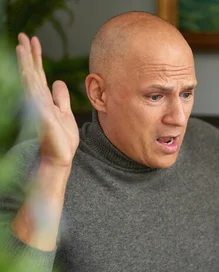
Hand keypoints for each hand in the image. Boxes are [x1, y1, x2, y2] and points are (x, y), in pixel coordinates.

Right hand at [16, 33, 78, 167]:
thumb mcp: (65, 113)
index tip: (33, 40)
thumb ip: (61, 98)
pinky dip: (30, 82)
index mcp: (45, 99)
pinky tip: (27, 70)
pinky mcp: (40, 114)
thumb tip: (58, 81)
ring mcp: (37, 106)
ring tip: (21, 46)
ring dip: (26, 63)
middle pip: (32, 72)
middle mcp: (38, 100)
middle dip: (28, 54)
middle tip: (23, 35)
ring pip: (30, 80)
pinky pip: (35, 96)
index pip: (38, 73)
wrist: (60, 157)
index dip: (36, 57)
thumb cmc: (61, 139)